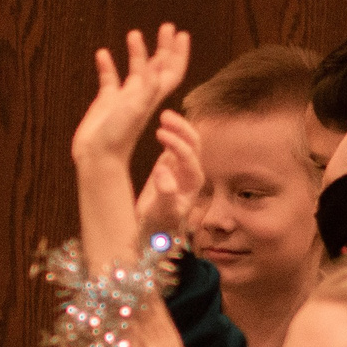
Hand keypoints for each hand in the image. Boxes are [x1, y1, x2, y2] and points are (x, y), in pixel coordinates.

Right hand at [70, 24, 191, 171]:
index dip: (179, 54)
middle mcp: (141, 96)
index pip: (172, 71)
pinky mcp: (106, 103)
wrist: (99, 158)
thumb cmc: (118, 136)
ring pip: (134, 70)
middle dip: (164, 47)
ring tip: (134, 34)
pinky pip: (109, 79)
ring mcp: (124, 99)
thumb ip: (147, 86)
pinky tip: (102, 53)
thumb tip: (156, 63)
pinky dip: (107, 66)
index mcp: (152, 96)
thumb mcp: (137, 108)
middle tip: (167, 26)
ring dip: (136, 52)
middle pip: (157, 66)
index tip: (181, 34)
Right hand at [136, 110, 205, 238]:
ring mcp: (181, 166)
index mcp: (193, 183)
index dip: (177, 145)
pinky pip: (173, 144)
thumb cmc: (158, 225)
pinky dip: (170, 131)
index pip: (189, 158)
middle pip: (193, 144)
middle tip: (164, 116)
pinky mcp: (170, 164)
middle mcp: (190, 172)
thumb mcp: (160, 212)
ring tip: (163, 115)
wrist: (153, 231)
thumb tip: (163, 171)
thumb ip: (165, 193)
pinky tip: (160, 122)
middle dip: (182, 129)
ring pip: (185, 140)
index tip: (160, 133)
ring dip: (177, 126)